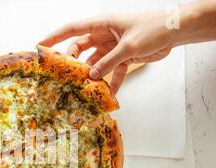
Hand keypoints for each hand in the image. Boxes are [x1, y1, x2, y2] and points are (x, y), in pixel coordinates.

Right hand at [39, 11, 174, 92]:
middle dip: (72, 62)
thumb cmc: (153, 28)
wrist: (176, 31)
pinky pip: (113, 72)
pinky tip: (109, 95)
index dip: (55, 37)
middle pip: (80, 49)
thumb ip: (109, 62)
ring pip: (96, 63)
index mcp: (102, 24)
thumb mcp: (128, 47)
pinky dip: (111, 83)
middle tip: (64, 76)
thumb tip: (91, 76)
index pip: (72, 29)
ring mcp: (113, 47)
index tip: (40, 46)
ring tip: (84, 89)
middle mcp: (104, 35)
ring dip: (92, 76)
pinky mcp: (124, 57)